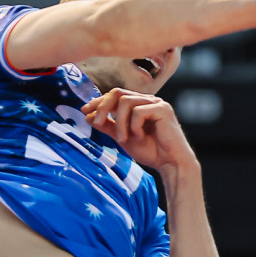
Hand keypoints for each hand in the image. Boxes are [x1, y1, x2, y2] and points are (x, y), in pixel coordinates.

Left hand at [82, 88, 197, 171]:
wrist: (170, 163)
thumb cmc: (151, 151)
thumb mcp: (123, 138)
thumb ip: (108, 126)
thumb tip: (89, 116)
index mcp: (138, 104)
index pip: (115, 95)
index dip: (98, 102)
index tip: (84, 111)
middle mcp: (147, 100)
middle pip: (118, 93)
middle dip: (104, 107)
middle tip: (98, 123)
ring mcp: (156, 103)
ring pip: (127, 102)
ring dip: (120, 123)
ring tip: (123, 139)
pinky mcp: (163, 109)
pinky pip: (139, 111)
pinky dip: (134, 126)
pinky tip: (139, 137)